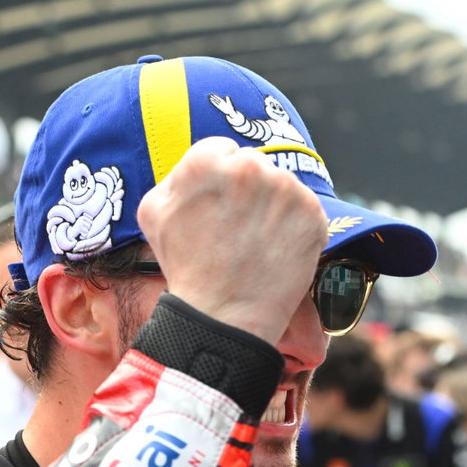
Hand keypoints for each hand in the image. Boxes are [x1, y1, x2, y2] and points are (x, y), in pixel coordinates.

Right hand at [137, 137, 324, 343]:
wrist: (223, 316)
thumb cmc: (186, 267)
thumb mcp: (154, 212)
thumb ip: (176, 176)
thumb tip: (198, 166)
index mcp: (207, 159)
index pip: (224, 151)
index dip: (220, 182)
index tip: (219, 209)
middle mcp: (250, 166)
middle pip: (255, 165)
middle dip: (249, 191)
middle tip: (238, 230)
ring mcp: (286, 189)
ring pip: (281, 187)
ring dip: (273, 208)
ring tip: (256, 244)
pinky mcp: (312, 214)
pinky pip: (304, 211)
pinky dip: (295, 228)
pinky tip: (276, 250)